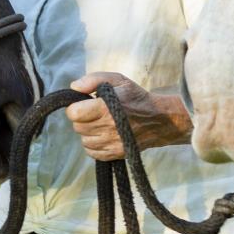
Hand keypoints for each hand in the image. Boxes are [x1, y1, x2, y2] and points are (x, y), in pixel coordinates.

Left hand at [65, 71, 192, 160]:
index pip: (74, 113)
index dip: (76, 107)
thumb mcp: (117, 80)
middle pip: (78, 127)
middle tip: (95, 113)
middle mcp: (108, 128)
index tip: (85, 104)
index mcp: (106, 108)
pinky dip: (94, 144)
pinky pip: (91, 152)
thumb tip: (74, 88)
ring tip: (101, 124)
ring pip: (84, 140)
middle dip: (83, 119)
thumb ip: (93, 80)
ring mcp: (111, 144)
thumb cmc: (135, 97)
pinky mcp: (115, 154)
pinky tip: (104, 135)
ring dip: (89, 132)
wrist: (159, 120)